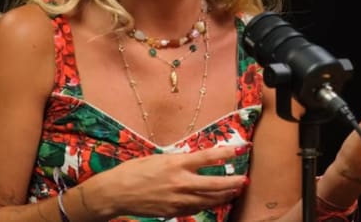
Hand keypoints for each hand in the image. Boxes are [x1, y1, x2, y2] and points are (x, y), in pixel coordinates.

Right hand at [90, 144, 248, 217]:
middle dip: (233, 182)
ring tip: (234, 191)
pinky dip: (207, 205)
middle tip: (244, 180)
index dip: (226, 153)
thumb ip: (177, 160)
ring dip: (224, 196)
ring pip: (208, 200)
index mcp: (175, 163)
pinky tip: (214, 202)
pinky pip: (196, 209)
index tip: (239, 149)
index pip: (207, 157)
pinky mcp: (173, 212)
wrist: (116, 193)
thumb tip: (192, 160)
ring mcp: (178, 199)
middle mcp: (180, 182)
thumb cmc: (133, 171)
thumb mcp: (157, 158)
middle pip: (214, 184)